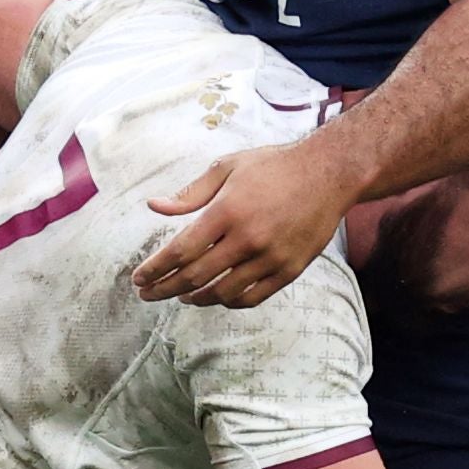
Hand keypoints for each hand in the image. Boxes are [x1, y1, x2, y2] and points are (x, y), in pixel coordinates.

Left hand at [135, 140, 359, 307]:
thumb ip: (190, 193)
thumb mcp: (227, 167)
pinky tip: (217, 297)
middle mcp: (247, 239)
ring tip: (181, 296)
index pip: (180, 251)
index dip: (155, 270)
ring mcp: (270, 257)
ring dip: (196, 298)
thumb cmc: (274, 166)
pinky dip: (229, 302)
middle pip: (195, 276)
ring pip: (222, 292)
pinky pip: (253, 297)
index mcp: (226, 212)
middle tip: (148, 294)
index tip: (139, 279)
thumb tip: (154, 206)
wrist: (330, 173)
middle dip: (165, 289)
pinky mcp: (290, 270)